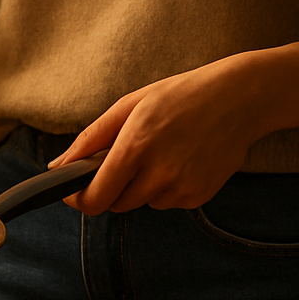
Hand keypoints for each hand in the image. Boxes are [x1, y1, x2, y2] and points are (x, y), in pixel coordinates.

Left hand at [48, 24, 298, 214]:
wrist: (241, 98)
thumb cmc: (181, 96)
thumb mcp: (130, 106)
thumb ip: (90, 140)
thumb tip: (57, 167)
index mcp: (135, 148)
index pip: (95, 199)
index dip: (79, 200)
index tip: (73, 191)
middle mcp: (158, 174)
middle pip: (117, 203)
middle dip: (114, 185)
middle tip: (130, 153)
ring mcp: (182, 188)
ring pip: (143, 202)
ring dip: (143, 185)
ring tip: (164, 149)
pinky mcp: (199, 197)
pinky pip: (168, 202)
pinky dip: (167, 186)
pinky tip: (183, 158)